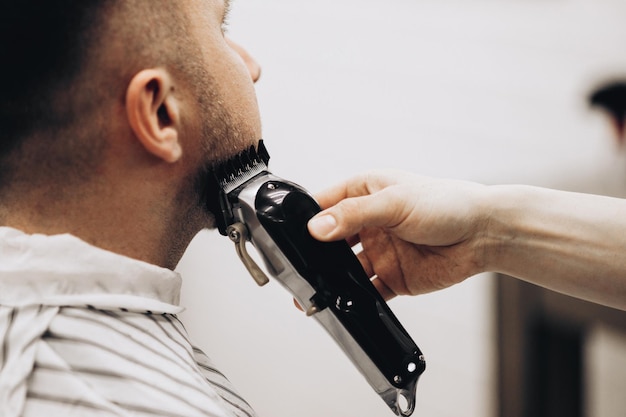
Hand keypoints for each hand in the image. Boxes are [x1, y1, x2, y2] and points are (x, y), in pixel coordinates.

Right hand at [307, 170, 488, 299]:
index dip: (307, 218)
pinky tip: (343, 303)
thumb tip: (316, 228)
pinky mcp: (392, 277)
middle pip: (330, 241)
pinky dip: (354, 299)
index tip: (290, 234)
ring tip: (314, 290)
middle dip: (314, 255)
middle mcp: (368, 223)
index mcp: (365, 193)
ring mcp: (379, 251)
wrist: (485, 234)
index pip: (325, 204)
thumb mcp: (395, 202)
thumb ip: (354, 215)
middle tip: (298, 267)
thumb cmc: (447, 203)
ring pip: (345, 270)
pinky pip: (367, 291)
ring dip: (331, 280)